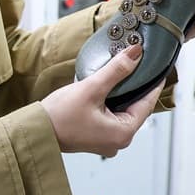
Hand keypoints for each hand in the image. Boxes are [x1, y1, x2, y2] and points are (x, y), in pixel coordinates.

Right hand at [40, 44, 164, 156]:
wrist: (35, 131)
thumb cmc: (60, 116)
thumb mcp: (91, 89)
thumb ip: (116, 71)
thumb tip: (135, 54)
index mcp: (123, 133)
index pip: (147, 104)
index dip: (153, 83)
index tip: (160, 68)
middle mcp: (118, 141)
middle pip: (135, 107)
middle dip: (135, 86)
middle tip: (138, 65)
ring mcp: (106, 140)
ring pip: (122, 110)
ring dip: (121, 92)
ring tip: (121, 72)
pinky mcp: (95, 136)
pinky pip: (110, 115)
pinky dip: (110, 100)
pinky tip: (104, 86)